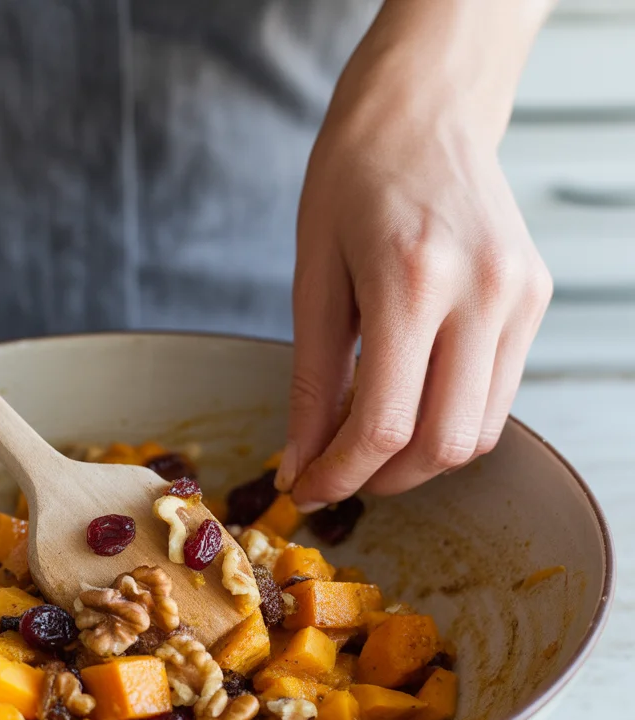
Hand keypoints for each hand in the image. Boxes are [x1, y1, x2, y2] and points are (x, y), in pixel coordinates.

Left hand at [277, 0, 553, 506]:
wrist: (422, 113)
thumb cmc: (352, 182)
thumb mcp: (312, 280)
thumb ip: (312, 382)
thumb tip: (303, 463)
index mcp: (412, 280)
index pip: (386, 424)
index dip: (342, 474)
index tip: (309, 487)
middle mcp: (482, 291)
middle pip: (444, 443)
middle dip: (383, 479)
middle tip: (337, 472)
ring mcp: (520, 296)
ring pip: (480, 432)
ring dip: (419, 459)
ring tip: (369, 438)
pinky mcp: (535, 300)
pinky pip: (496, 396)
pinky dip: (448, 420)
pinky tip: (408, 401)